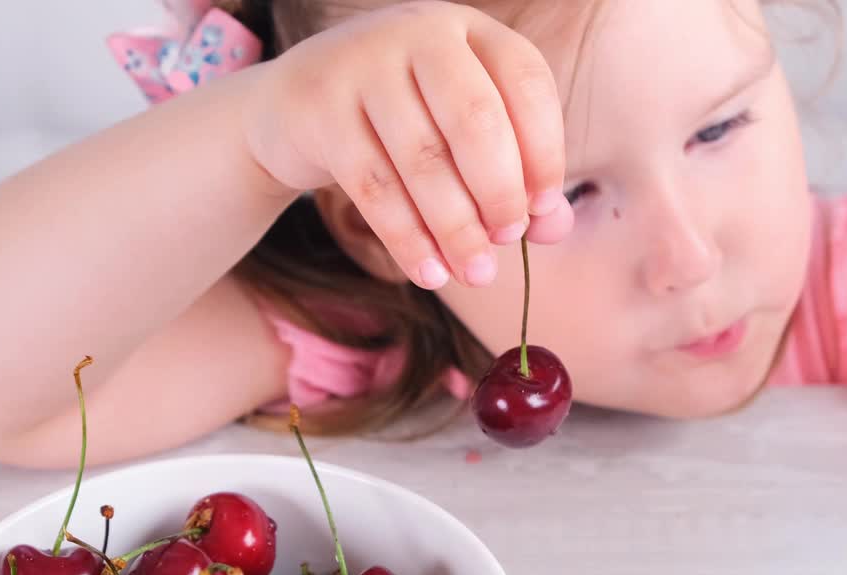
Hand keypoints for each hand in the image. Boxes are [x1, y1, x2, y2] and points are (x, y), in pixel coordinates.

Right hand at [243, 0, 572, 288]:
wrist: (292, 108)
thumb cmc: (398, 125)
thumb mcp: (458, 135)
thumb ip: (516, 175)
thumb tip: (554, 227)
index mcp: (470, 30)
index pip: (526, 80)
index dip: (544, 149)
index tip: (542, 209)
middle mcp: (418, 32)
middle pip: (475, 118)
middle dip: (500, 191)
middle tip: (508, 240)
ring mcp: (363, 64)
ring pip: (423, 158)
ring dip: (456, 228)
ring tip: (475, 273)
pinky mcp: (320, 107)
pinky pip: (373, 185)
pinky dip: (407, 238)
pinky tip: (430, 273)